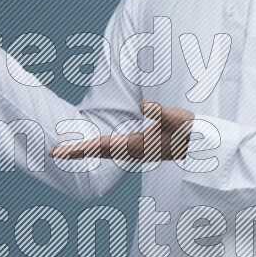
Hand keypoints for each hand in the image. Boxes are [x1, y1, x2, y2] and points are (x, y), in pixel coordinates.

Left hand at [49, 100, 195, 163]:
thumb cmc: (190, 130)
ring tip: (66, 150)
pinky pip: (112, 149)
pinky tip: (92, 146)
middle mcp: (132, 151)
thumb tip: (142, 104)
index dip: (78, 148)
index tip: (57, 151)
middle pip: (98, 151)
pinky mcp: (140, 147)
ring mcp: (135, 151)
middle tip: (51, 152)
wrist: (204, 145)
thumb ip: (161, 112)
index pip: (100, 146)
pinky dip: (98, 148)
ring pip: (104, 151)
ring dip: (85, 151)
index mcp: (136, 145)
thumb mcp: (178, 118)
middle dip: (75, 152)